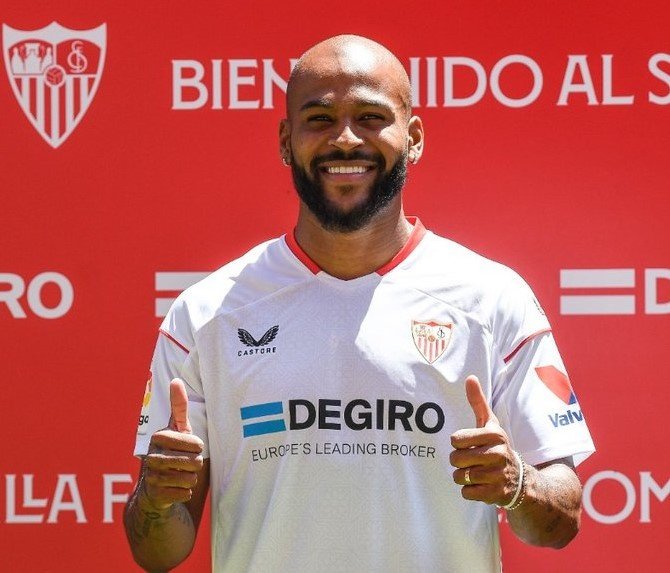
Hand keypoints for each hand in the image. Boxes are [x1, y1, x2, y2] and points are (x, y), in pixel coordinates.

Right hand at [142, 379, 203, 509]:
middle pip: (196, 462)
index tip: (189, 447)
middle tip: (185, 464)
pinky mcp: (155, 495)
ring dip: (190, 479)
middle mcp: (151, 455)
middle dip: (196, 465)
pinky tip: (174, 489)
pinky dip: (185, 492)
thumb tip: (176, 380)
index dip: (198, 448)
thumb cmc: (171, 452)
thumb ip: (178, 406)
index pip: (196, 444)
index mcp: (159, 436)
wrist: (154, 489)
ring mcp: (151, 476)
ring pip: (191, 478)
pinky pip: (185, 493)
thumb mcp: (177, 429)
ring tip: (179, 475)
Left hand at [450, 375, 519, 505]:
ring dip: (463, 477)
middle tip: (471, 460)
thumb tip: (470, 377)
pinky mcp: (496, 494)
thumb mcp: (490, 425)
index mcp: (494, 435)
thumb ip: (478, 403)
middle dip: (458, 461)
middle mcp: (498, 454)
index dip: (458, 443)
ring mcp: (497, 475)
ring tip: (476, 472)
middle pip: (455, 459)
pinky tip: (481, 485)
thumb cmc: (498, 447)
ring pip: (459, 477)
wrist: (522, 480)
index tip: (469, 444)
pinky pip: (466, 493)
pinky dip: (469, 491)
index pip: (456, 439)